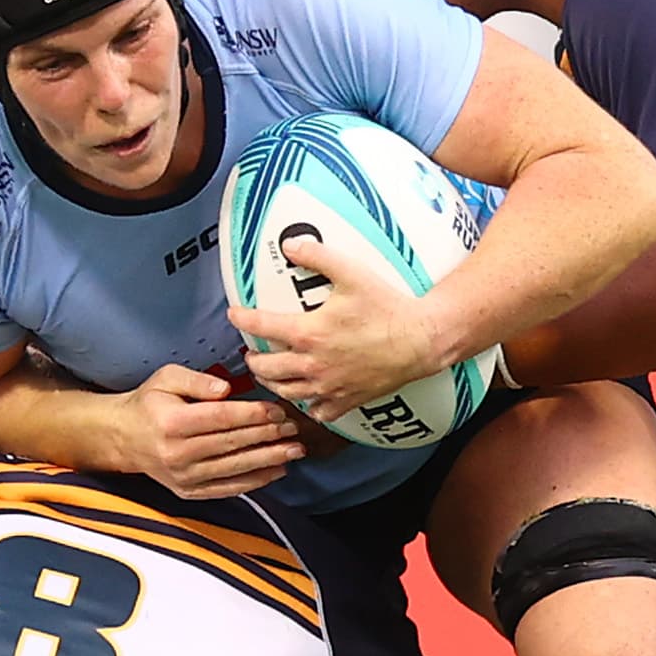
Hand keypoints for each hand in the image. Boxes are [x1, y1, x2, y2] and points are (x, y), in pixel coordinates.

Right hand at [118, 363, 304, 499]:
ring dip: (268, 460)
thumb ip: (197, 380)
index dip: (252, 414)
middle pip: (232, 444)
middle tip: (294, 429)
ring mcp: (184, 477)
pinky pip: (228, 488)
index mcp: (172, 422)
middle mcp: (177, 453)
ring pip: (234, 468)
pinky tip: (276, 471)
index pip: (221, 418)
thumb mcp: (166, 378)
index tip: (277, 410)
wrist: (124, 438)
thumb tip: (226, 389)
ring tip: (294, 451)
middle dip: (267, 436)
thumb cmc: (149, 403)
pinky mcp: (189, 492)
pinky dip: (255, 481)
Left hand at [228, 231, 452, 423]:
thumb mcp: (351, 273)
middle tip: (252, 351)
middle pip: (265, 368)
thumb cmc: (387, 307)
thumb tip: (289, 244)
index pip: (260, 325)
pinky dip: (306, 405)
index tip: (234, 314)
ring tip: (271, 372)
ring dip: (272, 382)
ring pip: (284, 392)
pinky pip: (315, 411)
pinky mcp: (345, 401)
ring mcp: (327, 386)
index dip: (241, 317)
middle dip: (253, 358)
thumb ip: (317, 256)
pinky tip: (306, 395)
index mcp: (308, 332)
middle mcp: (312, 364)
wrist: (421, 340)